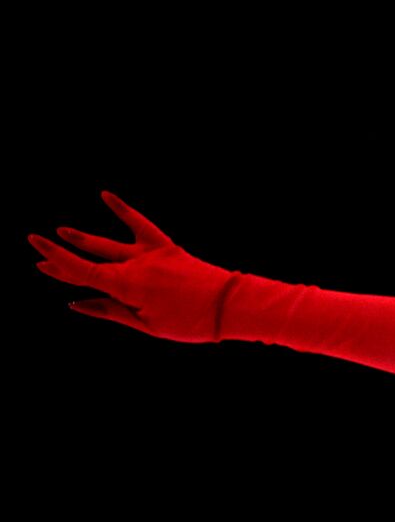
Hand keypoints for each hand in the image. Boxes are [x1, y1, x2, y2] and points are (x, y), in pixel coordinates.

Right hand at [29, 190, 235, 342]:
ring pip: (110, 244)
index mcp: (126, 285)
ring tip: (63, 231)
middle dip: (65, 261)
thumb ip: (110, 310)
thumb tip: (75, 303)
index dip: (58, 263)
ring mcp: (152, 253)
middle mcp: (135, 265)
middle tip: (39, 259)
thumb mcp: (146, 324)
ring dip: (86, 239)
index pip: (82, 273)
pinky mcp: (167, 247)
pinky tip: (107, 196)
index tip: (37, 256)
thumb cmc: (190, 322)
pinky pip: (142, 225)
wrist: (230, 305)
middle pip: (92, 261)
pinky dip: (124, 210)